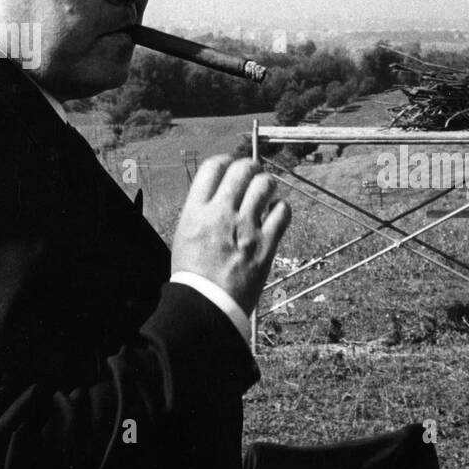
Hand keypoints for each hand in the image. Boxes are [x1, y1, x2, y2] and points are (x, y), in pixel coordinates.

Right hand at [171, 156, 291, 315]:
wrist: (206, 307)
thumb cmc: (194, 275)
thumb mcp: (185, 235)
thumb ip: (202, 210)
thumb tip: (220, 191)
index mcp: (196, 212)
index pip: (213, 167)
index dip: (226, 161)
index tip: (231, 166)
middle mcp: (221, 215)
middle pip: (242, 169)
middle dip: (250, 168)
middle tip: (253, 176)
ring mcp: (245, 229)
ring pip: (265, 185)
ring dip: (268, 184)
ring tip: (266, 193)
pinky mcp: (266, 245)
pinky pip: (283, 211)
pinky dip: (282, 208)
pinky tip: (275, 214)